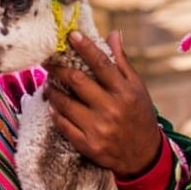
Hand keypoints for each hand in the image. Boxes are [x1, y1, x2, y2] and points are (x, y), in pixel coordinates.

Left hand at [43, 30, 163, 178]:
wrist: (143, 155)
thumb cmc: (139, 114)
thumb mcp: (137, 87)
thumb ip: (122, 61)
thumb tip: (113, 34)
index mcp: (125, 91)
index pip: (102, 63)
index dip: (85, 47)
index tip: (71, 35)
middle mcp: (111, 109)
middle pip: (78, 81)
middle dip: (58, 68)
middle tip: (47, 60)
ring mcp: (99, 128)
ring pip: (66, 104)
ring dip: (53, 91)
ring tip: (48, 83)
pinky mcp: (88, 145)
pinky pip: (63, 126)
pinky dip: (55, 113)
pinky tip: (52, 105)